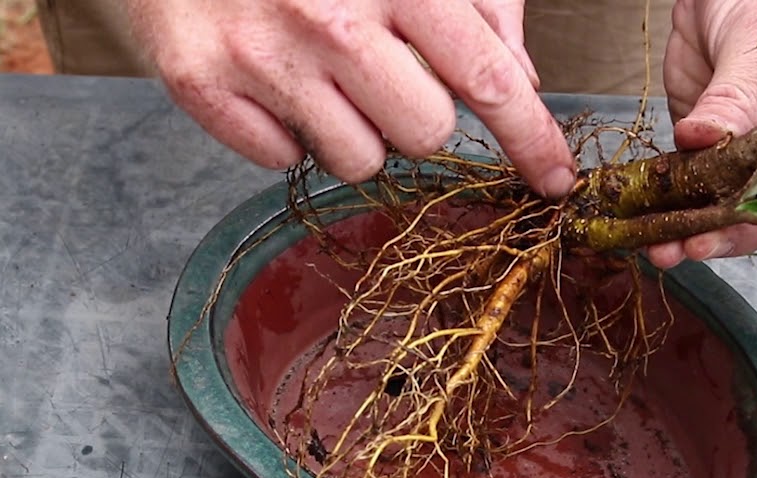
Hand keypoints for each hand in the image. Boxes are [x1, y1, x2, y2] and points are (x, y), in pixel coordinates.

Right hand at [124, 0, 578, 197]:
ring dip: (356, 130)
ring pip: (358, 161)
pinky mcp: (199, 81)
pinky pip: (282, 161)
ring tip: (324, 74)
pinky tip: (274, 79)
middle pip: (425, 134)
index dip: (533, 139)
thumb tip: (519, 76)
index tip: (556, 179)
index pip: (489, 78)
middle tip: (384, 73)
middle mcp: (329, 18)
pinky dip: (287, 132)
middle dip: (421, 116)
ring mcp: (261, 54)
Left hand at [648, 0, 756, 267]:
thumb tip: (703, 140)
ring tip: (661, 250)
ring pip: (729, 209)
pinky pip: (695, 192)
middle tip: (688, 248)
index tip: (731, 228)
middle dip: (726, 235)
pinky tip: (650, 231)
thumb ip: (739, 97)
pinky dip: (673, 212)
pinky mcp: (712, 154)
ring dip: (695, 233)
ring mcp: (753, 158)